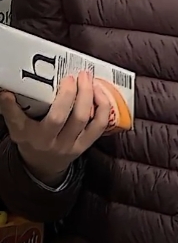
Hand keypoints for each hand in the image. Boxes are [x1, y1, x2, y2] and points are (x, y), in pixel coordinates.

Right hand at [0, 71, 110, 186]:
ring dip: (87, 95)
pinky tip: (100, 92)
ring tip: (88, 78)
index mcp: (30, 136)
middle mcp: (49, 141)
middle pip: (59, 117)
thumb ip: (13, 110)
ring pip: (81, 119)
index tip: (9, 91)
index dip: (14, 106)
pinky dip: (102, 107)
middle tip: (73, 75)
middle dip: (67, 93)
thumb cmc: (32, 140)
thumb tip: (4, 90)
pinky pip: (98, 126)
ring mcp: (69, 144)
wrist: (44, 166)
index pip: (19, 120)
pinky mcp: (85, 145)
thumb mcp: (18, 128)